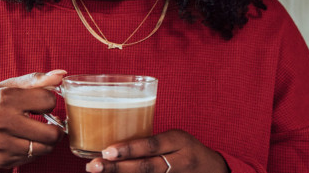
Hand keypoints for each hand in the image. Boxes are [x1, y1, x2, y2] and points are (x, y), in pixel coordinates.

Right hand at [0, 70, 66, 168]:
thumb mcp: (7, 87)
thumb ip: (35, 80)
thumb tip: (61, 75)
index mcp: (5, 98)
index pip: (48, 100)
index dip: (50, 101)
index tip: (42, 103)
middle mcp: (3, 122)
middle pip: (51, 133)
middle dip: (57, 128)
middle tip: (52, 123)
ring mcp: (2, 144)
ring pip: (44, 148)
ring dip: (48, 141)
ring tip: (41, 132)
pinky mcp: (3, 160)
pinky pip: (32, 158)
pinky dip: (34, 150)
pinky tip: (26, 141)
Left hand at [85, 130, 228, 172]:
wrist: (215, 170)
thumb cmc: (187, 150)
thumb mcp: (175, 138)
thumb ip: (151, 142)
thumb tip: (114, 145)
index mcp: (179, 141)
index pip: (152, 145)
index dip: (129, 149)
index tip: (107, 150)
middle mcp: (179, 162)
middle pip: (146, 168)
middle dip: (117, 168)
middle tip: (94, 166)